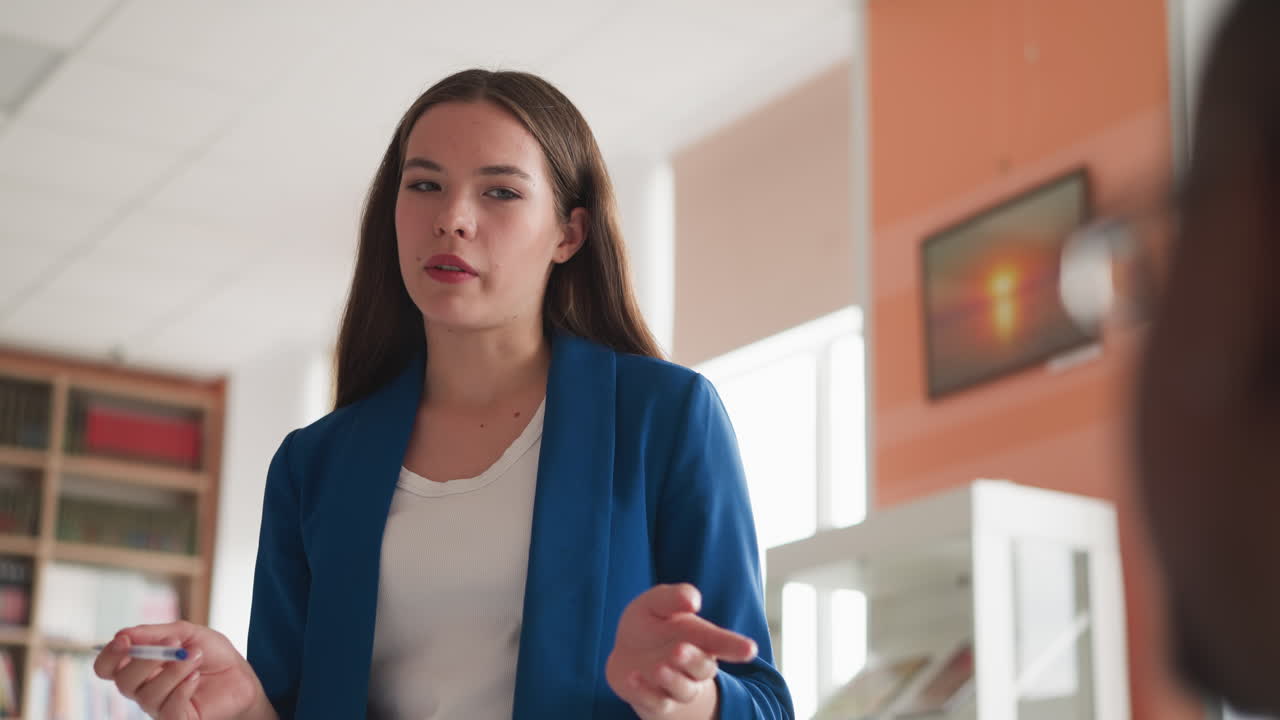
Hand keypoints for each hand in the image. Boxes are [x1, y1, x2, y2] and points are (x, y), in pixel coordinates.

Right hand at [93, 621, 273, 719]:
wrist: (240, 675)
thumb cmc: (211, 654)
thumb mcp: (186, 633)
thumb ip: (155, 633)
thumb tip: (122, 633)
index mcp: (139, 666)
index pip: (107, 667)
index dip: (109, 655)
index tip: (125, 639)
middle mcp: (144, 689)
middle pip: (123, 681)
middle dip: (147, 659)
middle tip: (175, 642)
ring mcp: (159, 706)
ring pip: (148, 694)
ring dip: (175, 669)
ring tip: (196, 655)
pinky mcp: (178, 719)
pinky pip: (168, 710)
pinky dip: (182, 689)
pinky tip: (196, 677)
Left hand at [606, 584, 757, 718]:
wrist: (626, 654)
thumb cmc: (651, 624)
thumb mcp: (657, 603)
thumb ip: (674, 597)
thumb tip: (693, 600)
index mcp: (701, 638)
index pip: (722, 642)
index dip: (736, 646)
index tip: (750, 649)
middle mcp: (694, 666)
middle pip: (703, 668)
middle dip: (693, 660)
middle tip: (678, 650)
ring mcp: (676, 686)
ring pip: (683, 689)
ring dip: (672, 679)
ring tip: (657, 667)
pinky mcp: (655, 701)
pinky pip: (655, 701)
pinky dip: (644, 692)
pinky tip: (632, 677)